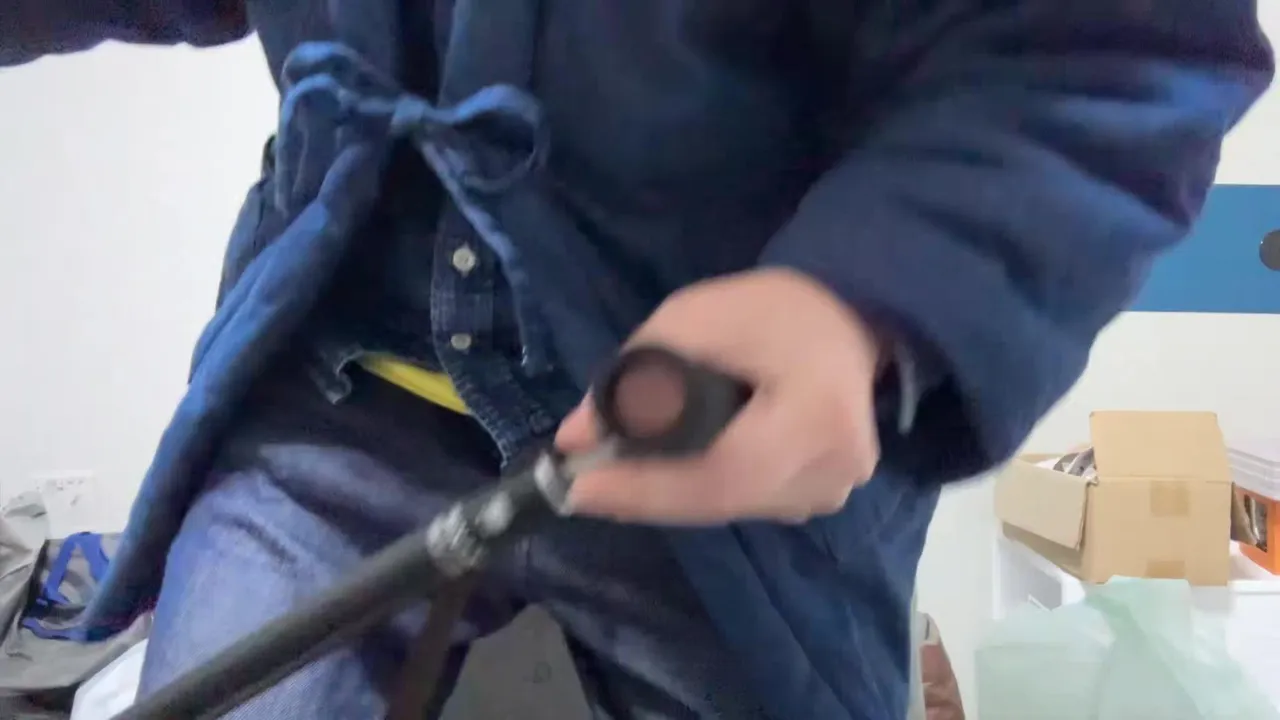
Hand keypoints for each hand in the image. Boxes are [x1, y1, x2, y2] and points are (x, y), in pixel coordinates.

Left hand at [556, 268, 885, 524]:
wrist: (846, 322)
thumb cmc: (773, 311)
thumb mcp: (697, 317)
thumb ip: (636, 372)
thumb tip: (575, 439)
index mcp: (817, 416)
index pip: (722, 472)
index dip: (647, 487)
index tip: (579, 490)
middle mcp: (833, 470)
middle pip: (718, 499)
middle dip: (645, 493)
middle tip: (582, 485)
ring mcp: (830, 492)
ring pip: (727, 509)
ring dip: (668, 496)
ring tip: (613, 477)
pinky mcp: (819, 500)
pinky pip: (742, 506)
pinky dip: (696, 493)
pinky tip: (660, 476)